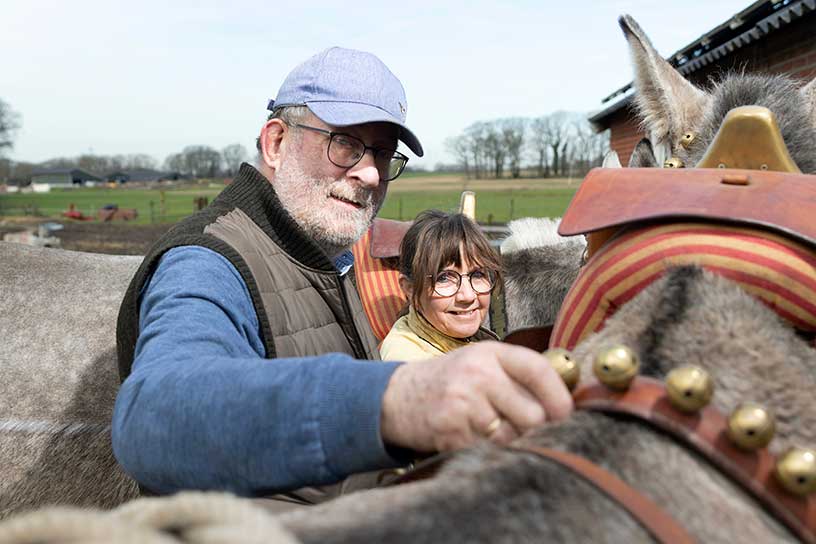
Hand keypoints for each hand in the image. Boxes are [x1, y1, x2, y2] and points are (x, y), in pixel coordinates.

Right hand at [380, 341, 572, 451]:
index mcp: (491, 353)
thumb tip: (563, 406)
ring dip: (505, 442)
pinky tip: (467, 436)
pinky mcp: (450, 429)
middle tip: (517, 427)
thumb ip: (516, 376)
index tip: (565, 414)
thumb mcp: (481, 362)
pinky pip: (485, 451)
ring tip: (486, 430)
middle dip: (530, 428)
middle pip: (532, 415)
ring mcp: (463, 401)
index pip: (538, 370)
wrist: (397, 395)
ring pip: (511, 438)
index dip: (559, 396)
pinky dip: (481, 451)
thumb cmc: (449, 381)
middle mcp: (478, 372)